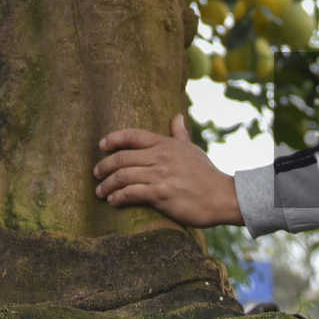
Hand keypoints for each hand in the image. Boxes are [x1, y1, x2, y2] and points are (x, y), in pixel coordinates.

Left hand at [93, 113, 241, 226]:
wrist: (222, 196)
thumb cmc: (207, 174)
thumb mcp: (192, 149)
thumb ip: (180, 134)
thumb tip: (177, 117)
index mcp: (165, 144)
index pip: (132, 135)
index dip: (113, 139)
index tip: (101, 145)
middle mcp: (159, 157)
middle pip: (121, 158)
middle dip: (103, 166)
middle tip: (96, 174)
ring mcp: (159, 175)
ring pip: (122, 177)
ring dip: (106, 185)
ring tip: (100, 192)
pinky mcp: (160, 195)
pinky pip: (131, 194)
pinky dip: (118, 197)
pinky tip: (113, 201)